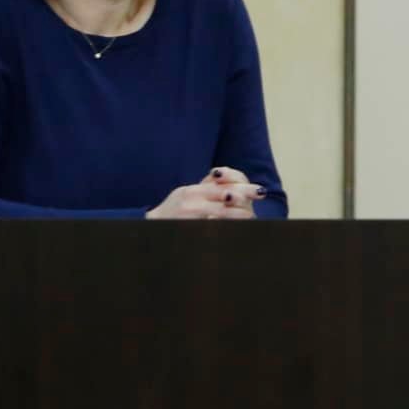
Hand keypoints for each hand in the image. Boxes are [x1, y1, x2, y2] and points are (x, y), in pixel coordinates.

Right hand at [146, 167, 263, 219]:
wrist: (147, 228)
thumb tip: (228, 180)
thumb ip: (206, 187)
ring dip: (239, 213)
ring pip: (221, 210)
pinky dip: (225, 225)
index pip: (222, 184)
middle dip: (246, 196)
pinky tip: (236, 228)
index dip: (243, 186)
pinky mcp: (187, 224)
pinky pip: (211, 224)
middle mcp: (191, 197)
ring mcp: (189, 212)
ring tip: (252, 216)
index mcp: (193, 190)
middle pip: (225, 194)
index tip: (260, 190)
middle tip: (261, 198)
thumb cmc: (172, 212)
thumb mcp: (187, 195)